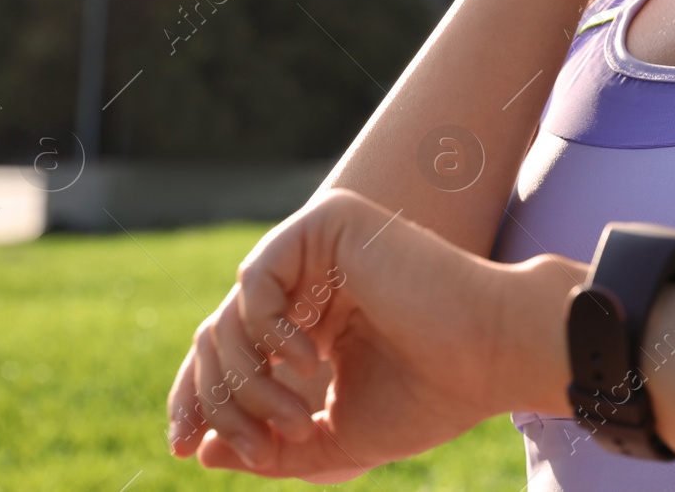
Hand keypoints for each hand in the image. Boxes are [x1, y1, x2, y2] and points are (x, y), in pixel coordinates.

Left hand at [165, 189, 544, 480]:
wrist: (491, 355)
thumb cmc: (432, 396)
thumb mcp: (337, 438)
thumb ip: (269, 447)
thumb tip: (200, 452)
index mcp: (314, 324)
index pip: (233, 355)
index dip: (200, 401)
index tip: (184, 448)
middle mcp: (311, 282)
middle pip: (220, 337)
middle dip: (221, 401)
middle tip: (257, 446)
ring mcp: (318, 250)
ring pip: (231, 315)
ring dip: (248, 381)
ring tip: (294, 420)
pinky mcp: (328, 223)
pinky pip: (254, 279)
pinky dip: (266, 331)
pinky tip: (312, 363)